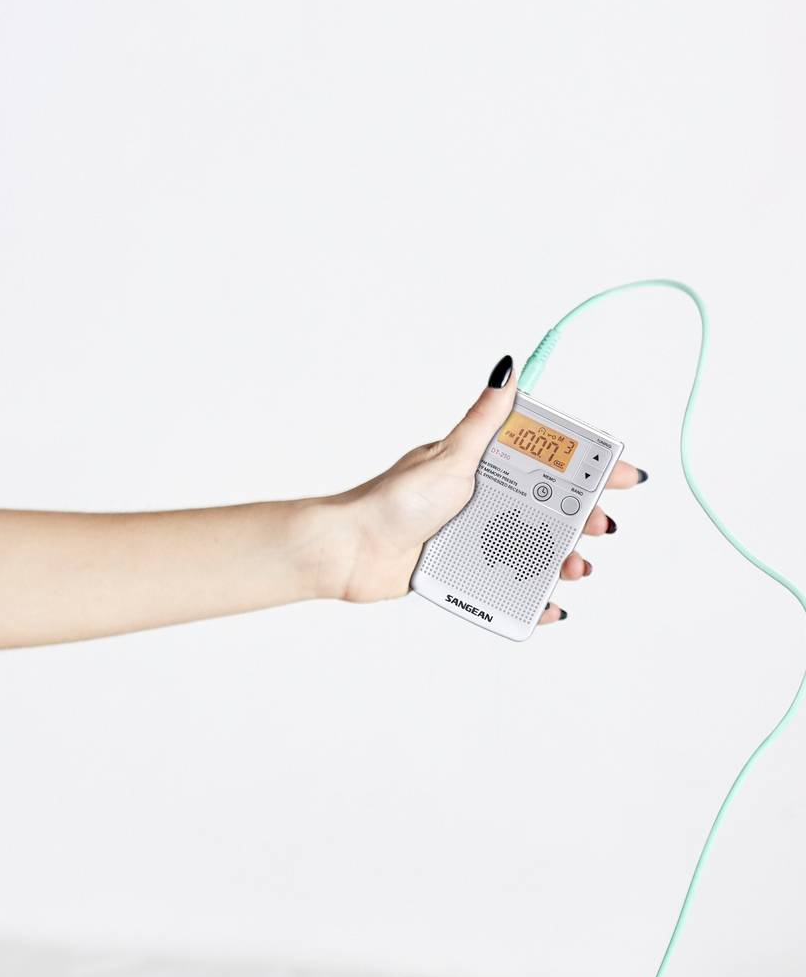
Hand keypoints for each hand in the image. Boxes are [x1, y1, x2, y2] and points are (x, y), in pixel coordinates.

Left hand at [314, 354, 645, 617]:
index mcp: (484, 468)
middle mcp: (484, 502)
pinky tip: (550, 607)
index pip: (548, 464)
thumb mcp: (449, 457)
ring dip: (565, 560)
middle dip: (585, 519)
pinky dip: (535, 600)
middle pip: (552, 510)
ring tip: (575, 567)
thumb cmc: (393, 500)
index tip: (624, 476)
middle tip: (600, 526)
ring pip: (537, 550)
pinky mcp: (465, 573)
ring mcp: (476, 539)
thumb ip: (483, 420)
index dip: (589, 470)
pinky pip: (510, 589)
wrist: (351, 551)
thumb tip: (506, 369)